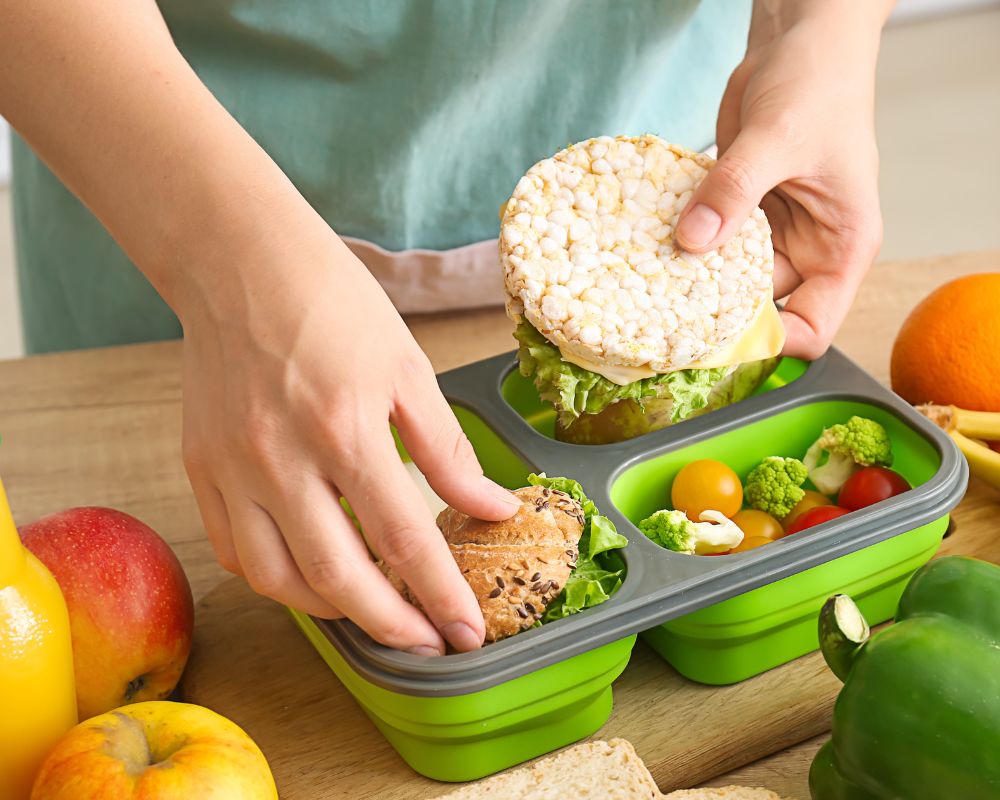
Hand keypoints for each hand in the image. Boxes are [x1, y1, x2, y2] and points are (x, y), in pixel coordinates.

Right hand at [178, 232, 520, 654]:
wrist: (241, 261)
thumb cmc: (334, 304)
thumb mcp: (409, 369)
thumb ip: (447, 450)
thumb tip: (491, 508)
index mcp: (346, 429)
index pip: (405, 540)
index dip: (442, 595)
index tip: (466, 631)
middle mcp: (281, 459)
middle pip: (338, 577)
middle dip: (391, 624)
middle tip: (427, 642)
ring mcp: (232, 468)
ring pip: (278, 579)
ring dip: (332, 611)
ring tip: (375, 611)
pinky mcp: (201, 467)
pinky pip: (234, 549)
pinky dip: (276, 577)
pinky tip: (311, 576)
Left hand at [676, 4, 889, 358]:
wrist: (800, 39)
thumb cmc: (820, 84)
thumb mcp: (779, 137)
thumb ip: (735, 191)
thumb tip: (692, 241)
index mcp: (842, 249)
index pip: (812, 327)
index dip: (768, 341)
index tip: (715, 337)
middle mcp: (808, 250)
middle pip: (759, 310)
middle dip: (713, 314)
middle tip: (658, 316)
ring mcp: (771, 232)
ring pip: (724, 279)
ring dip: (688, 278)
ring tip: (643, 282)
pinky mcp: (739, 211)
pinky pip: (706, 241)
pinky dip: (680, 242)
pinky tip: (646, 242)